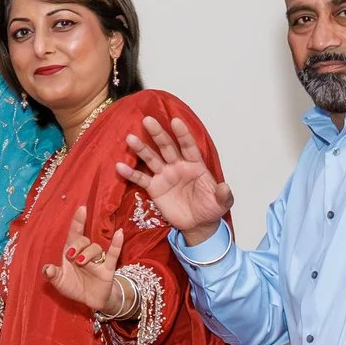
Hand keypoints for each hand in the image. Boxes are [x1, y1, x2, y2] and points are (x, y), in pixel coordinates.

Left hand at [41, 204, 125, 312]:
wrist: (90, 301)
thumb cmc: (74, 287)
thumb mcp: (60, 282)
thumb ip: (52, 275)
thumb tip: (47, 269)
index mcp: (72, 253)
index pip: (74, 233)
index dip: (78, 221)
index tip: (81, 208)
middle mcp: (85, 253)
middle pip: (84, 240)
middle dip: (77, 245)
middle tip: (72, 257)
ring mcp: (98, 260)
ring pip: (96, 248)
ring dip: (88, 253)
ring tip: (81, 263)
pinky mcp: (108, 268)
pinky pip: (113, 254)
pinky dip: (116, 244)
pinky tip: (119, 233)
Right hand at [117, 116, 232, 243]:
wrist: (198, 224)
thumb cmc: (210, 209)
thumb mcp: (221, 203)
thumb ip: (223, 195)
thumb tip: (225, 188)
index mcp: (195, 165)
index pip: (189, 147)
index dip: (183, 135)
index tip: (176, 121)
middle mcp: (178, 166)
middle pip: (167, 147)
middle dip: (158, 134)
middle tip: (148, 120)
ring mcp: (165, 175)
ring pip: (152, 159)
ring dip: (141, 149)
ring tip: (130, 138)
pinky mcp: (155, 188)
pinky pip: (141, 179)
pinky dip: (131, 173)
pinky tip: (120, 166)